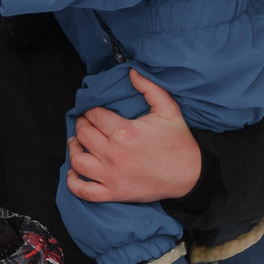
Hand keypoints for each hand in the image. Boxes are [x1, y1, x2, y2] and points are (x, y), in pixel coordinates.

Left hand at [67, 70, 203, 203]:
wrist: (190, 174)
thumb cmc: (178, 142)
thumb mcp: (168, 109)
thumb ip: (149, 87)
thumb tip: (132, 71)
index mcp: (125, 132)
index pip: (95, 116)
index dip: (90, 110)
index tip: (91, 110)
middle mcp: (114, 154)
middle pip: (84, 135)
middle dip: (81, 124)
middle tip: (84, 122)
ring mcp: (112, 175)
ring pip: (78, 160)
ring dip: (73, 149)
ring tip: (76, 142)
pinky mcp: (114, 193)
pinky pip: (84, 191)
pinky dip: (73, 182)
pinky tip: (73, 172)